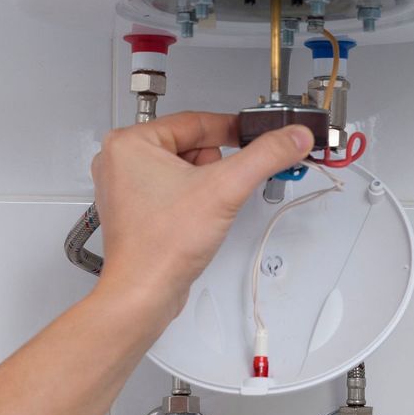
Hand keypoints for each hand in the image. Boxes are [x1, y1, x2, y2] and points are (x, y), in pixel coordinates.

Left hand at [90, 111, 313, 320]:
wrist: (144, 293)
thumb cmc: (161, 246)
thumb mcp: (226, 188)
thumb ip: (266, 156)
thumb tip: (293, 137)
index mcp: (130, 142)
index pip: (196, 121)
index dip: (232, 130)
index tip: (255, 137)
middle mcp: (120, 160)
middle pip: (191, 145)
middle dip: (214, 167)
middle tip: (217, 190)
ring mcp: (126, 187)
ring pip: (185, 168)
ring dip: (204, 185)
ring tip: (201, 209)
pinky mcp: (136, 209)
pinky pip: (174, 189)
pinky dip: (192, 201)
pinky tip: (192, 220)